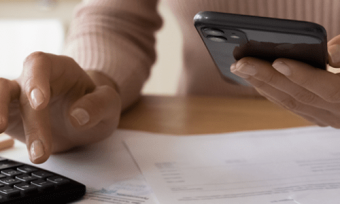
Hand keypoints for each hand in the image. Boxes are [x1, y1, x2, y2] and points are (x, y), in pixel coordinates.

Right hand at [1, 52, 120, 162]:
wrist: (86, 119)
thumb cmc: (96, 105)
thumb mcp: (109, 104)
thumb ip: (98, 105)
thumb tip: (77, 117)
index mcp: (60, 68)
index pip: (40, 63)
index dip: (35, 81)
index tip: (39, 104)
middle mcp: (35, 79)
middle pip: (20, 89)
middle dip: (30, 122)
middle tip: (40, 152)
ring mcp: (19, 97)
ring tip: (1, 134)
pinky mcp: (12, 116)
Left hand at [231, 35, 339, 127]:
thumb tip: (328, 54)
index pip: (326, 87)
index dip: (301, 75)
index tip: (277, 61)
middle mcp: (339, 112)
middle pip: (298, 96)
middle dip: (266, 78)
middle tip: (241, 64)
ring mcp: (329, 118)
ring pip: (291, 103)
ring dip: (262, 86)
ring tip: (242, 70)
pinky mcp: (320, 117)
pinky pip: (292, 106)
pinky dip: (272, 93)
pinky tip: (257, 82)